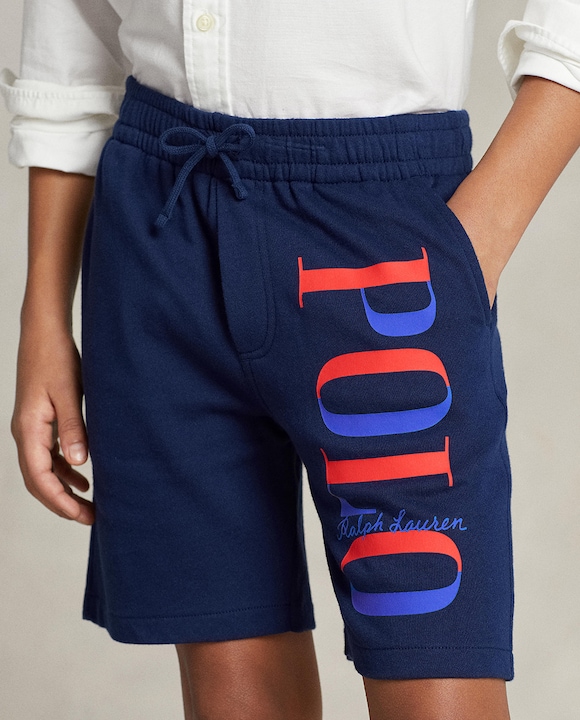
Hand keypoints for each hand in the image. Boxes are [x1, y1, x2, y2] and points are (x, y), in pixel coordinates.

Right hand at [11, 320, 93, 524]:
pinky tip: (83, 477)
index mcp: (29, 429)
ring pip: (43, 470)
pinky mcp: (40, 421)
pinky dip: (65, 470)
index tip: (81, 516)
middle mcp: (25, 433)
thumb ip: (74, 428)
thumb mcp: (69, 393)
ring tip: (89, 504)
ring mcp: (31, 428)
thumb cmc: (56, 358)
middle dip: (62, 503)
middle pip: (38, 480)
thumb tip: (80, 463)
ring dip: (64, 489)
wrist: (44, 332)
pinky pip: (48, 455)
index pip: (39, 478)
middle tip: (90, 518)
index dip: (59, 501)